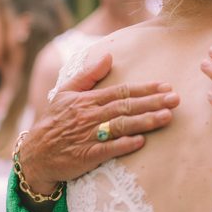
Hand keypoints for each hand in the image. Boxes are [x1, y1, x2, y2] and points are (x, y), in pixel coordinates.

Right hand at [19, 52, 180, 192]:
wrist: (35, 154)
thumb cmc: (54, 122)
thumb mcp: (66, 93)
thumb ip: (88, 75)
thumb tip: (108, 56)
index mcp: (87, 100)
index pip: (121, 91)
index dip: (145, 89)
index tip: (166, 86)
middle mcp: (90, 116)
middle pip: (126, 107)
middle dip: (152, 102)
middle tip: (175, 99)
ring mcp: (88, 136)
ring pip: (121, 126)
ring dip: (145, 121)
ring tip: (166, 117)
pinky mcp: (86, 155)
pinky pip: (108, 149)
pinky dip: (124, 145)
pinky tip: (141, 141)